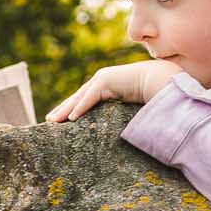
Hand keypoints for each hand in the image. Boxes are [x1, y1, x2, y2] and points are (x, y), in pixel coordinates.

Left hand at [45, 59, 184, 122]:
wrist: (161, 78)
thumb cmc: (151, 92)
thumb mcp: (132, 104)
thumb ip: (123, 112)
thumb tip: (126, 132)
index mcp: (107, 86)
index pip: (85, 99)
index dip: (72, 108)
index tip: (61, 120)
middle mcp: (101, 80)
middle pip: (77, 97)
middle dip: (62, 109)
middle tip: (50, 120)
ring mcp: (102, 79)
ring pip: (79, 97)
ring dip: (65, 110)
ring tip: (53, 121)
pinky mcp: (105, 80)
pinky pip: (90, 97)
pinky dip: (80, 108)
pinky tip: (70, 118)